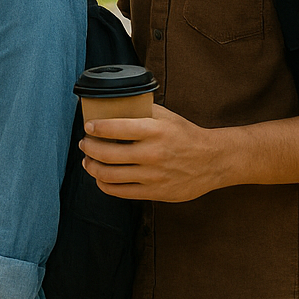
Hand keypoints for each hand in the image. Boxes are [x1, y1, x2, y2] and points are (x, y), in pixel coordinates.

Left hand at [80, 104, 225, 201]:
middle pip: (106, 153)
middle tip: (84, 143)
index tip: (88, 126)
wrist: (213, 161)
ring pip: (109, 174)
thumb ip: (140, 111)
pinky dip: (103, 184)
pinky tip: (101, 177)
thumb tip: (111, 105)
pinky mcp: (155, 192)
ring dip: (91, 167)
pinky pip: (119, 191)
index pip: (115, 128)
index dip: (95, 127)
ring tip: (88, 160)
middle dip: (88, 147)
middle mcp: (153, 154)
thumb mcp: (166, 117)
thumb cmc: (186, 135)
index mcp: (155, 130)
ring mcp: (153, 175)